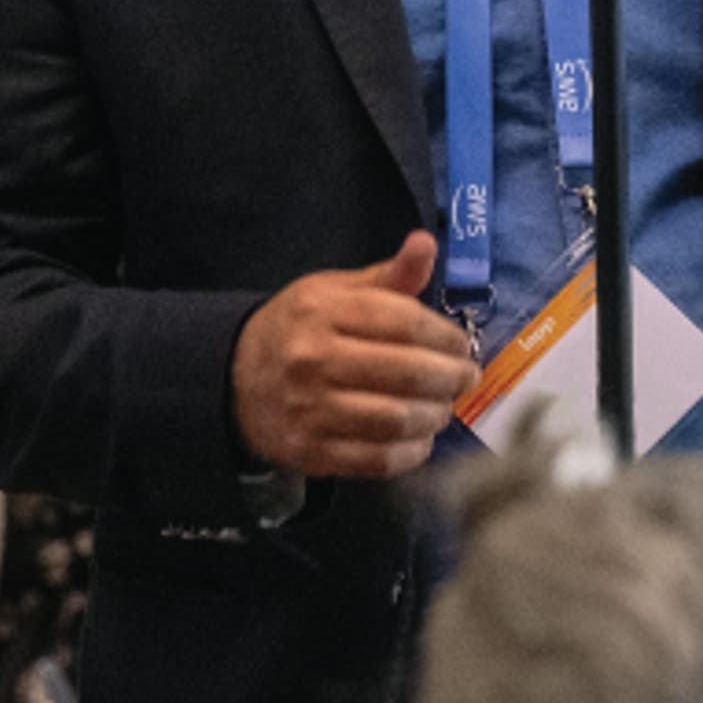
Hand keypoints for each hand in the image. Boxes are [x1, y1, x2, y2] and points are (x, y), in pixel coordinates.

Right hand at [231, 232, 478, 480]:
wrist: (237, 378)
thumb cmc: (300, 328)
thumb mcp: (335, 290)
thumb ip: (388, 275)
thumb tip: (426, 243)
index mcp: (322, 310)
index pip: (403, 321)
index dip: (445, 336)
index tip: (462, 346)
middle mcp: (312, 358)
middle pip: (404, 372)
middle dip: (449, 378)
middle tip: (465, 379)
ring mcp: (310, 409)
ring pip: (394, 419)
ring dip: (433, 416)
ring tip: (443, 407)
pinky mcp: (311, 451)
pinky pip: (376, 460)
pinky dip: (410, 453)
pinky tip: (420, 438)